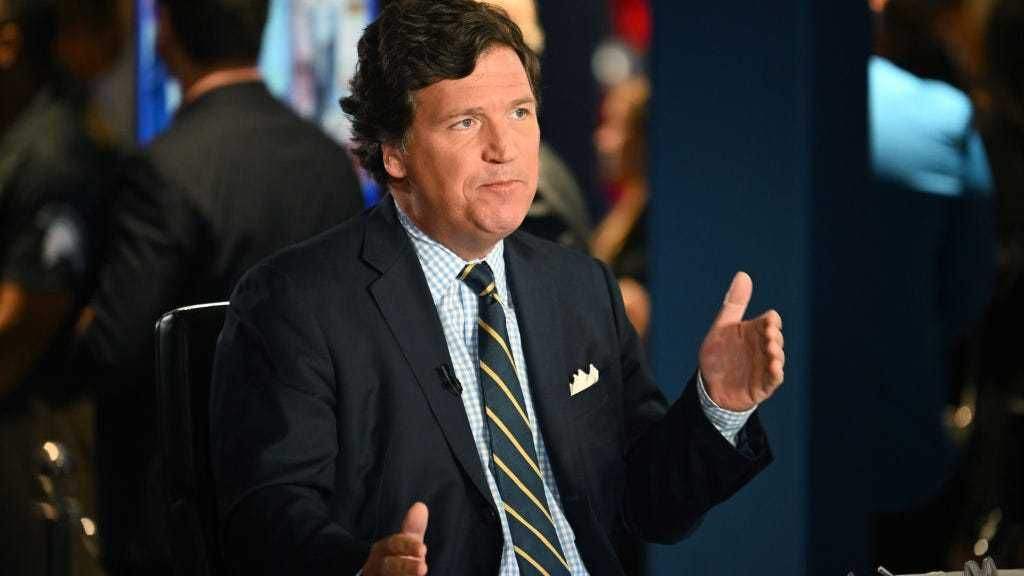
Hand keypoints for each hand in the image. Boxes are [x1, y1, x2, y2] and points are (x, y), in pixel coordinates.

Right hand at [363, 502, 428, 575]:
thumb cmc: (394, 561)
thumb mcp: (403, 545)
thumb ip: (412, 529)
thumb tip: (421, 506)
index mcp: (382, 551)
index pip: (392, 545)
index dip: (406, 546)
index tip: (423, 550)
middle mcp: (375, 567)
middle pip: (388, 567)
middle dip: (405, 568)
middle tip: (423, 568)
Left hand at [698, 272, 784, 410]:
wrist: (708, 387)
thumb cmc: (717, 356)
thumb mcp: (722, 327)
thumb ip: (733, 303)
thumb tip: (743, 274)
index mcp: (754, 332)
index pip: (770, 321)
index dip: (771, 320)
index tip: (768, 320)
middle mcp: (763, 348)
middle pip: (776, 338)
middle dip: (774, 336)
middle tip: (769, 335)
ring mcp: (764, 366)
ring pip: (777, 358)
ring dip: (777, 354)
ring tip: (771, 350)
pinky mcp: (762, 385)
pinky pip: (773, 379)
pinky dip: (775, 374)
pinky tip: (774, 368)